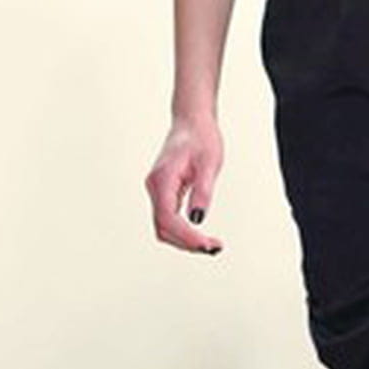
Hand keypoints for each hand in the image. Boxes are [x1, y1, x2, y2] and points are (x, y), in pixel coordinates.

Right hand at [145, 114, 224, 252]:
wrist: (192, 121)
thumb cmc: (201, 137)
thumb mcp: (209, 164)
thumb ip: (202, 191)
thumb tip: (198, 219)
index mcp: (162, 179)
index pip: (168, 219)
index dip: (187, 236)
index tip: (208, 245)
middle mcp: (155, 187)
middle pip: (163, 228)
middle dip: (186, 242)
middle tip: (213, 247)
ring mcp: (157, 190)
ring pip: (164, 226)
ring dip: (185, 239)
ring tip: (210, 244)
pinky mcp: (164, 192)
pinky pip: (169, 218)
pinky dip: (183, 230)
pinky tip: (201, 235)